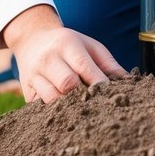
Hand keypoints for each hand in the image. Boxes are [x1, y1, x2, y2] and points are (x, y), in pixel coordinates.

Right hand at [2, 4, 127, 103]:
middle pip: (66, 84)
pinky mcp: (27, 92)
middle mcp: (48, 59)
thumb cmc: (67, 44)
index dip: (98, 83)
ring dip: (69, 108)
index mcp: (66, 45)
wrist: (32, 39)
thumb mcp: (89, 45)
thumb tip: (127, 81)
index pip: (83, 66)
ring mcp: (34, 76)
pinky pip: (40, 108)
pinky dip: (54, 114)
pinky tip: (65, 116)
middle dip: (83, 96)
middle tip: (96, 104)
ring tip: (83, 111)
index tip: (109, 95)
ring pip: (52, 99)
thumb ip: (108, 63)